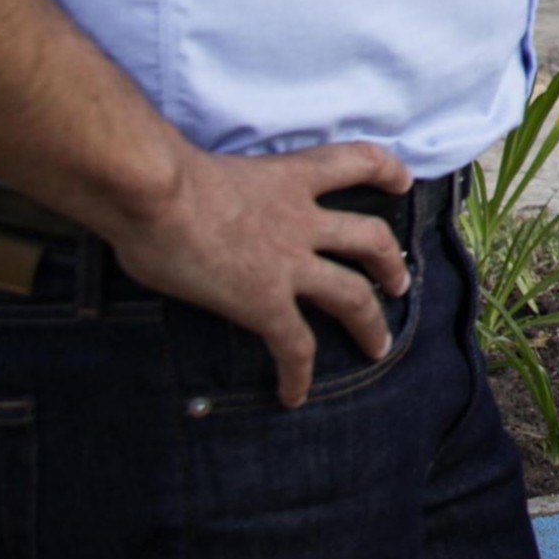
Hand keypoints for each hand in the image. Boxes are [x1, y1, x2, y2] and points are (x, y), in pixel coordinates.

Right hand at [96, 140, 411, 407]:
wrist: (156, 192)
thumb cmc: (160, 172)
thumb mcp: (206, 164)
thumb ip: (211, 182)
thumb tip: (179, 197)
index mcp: (289, 176)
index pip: (355, 162)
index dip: (386, 170)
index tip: (403, 181)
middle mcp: (302, 220)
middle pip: (370, 238)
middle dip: (389, 263)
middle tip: (399, 283)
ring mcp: (289, 264)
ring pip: (352, 295)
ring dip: (370, 322)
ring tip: (378, 345)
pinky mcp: (265, 303)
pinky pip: (294, 346)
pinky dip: (297, 374)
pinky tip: (293, 396)